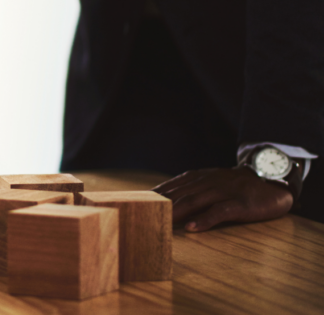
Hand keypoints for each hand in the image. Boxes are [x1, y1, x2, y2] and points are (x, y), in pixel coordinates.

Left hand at [152, 166, 292, 231]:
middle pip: (178, 194)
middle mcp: (208, 182)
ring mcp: (224, 192)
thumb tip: (165, 202)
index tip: (134, 204)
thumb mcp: (211, 183)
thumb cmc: (237, 186)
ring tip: (159, 222)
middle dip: (158, 205)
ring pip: (195, 201)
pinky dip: (205, 220)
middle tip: (140, 215)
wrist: (273, 180)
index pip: (171, 186)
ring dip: (175, 212)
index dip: (153, 195)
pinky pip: (220, 211)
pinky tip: (193, 228)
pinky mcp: (240, 203)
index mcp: (198, 177)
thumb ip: (190, 190)